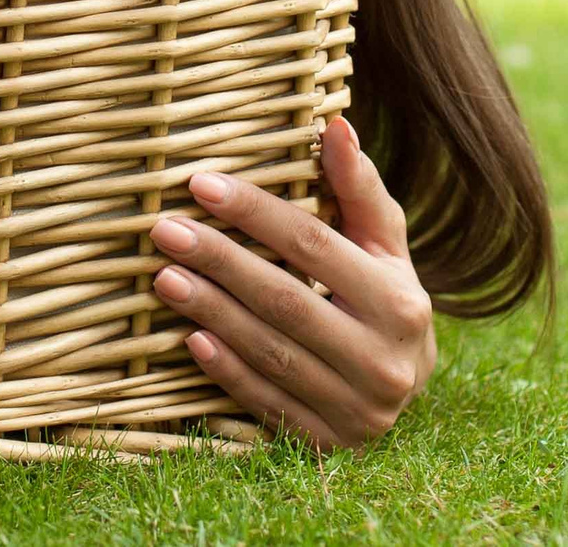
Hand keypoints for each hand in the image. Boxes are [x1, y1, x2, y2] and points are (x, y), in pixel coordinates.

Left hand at [149, 114, 435, 448]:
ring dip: (212, 313)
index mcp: (401, 303)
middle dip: (220, 262)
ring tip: (164, 277)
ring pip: (272, 354)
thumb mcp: (382, 243)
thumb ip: (358, 188)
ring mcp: (357, 411)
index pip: (315, 247)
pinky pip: (267, 403)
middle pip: (287, 301)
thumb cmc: (382, 294)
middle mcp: (386, 361)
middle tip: (165, 230)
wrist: (402, 385)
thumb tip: (334, 123)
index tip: (200, 183)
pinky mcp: (327, 445)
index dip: (256, 213)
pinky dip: (227, 371)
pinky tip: (190, 338)